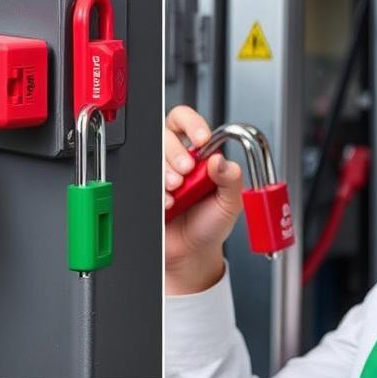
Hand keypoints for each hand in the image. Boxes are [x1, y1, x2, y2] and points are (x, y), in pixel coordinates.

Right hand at [164, 105, 242, 295]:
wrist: (192, 255)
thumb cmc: (209, 225)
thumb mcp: (229, 202)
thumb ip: (231, 178)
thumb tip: (221, 159)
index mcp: (196, 154)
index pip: (186, 122)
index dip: (192, 124)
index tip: (202, 139)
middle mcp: (175, 159)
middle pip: (165, 134)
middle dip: (176, 151)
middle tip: (187, 170)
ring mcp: (160, 174)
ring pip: (153, 155)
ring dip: (166, 171)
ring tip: (178, 189)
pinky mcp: (148, 191)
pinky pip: (145, 180)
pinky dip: (158, 191)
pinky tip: (169, 203)